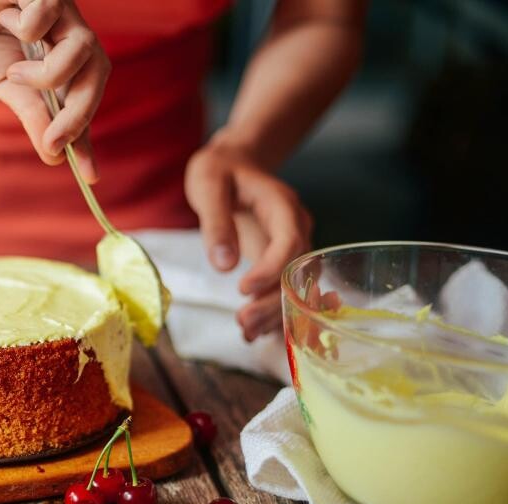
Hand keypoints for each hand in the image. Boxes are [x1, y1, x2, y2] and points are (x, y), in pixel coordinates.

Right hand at [0, 0, 109, 181]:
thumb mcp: (0, 84)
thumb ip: (32, 113)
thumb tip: (56, 155)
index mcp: (56, 48)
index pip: (84, 89)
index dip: (87, 130)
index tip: (90, 177)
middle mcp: (61, 24)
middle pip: (98, 68)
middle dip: (79, 113)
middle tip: (55, 141)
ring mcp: (51, 2)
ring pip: (84, 44)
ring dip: (51, 74)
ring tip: (14, 74)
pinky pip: (48, 11)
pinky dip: (29, 26)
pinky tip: (2, 17)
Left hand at [185, 137, 312, 341]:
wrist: (234, 164)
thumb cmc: (220, 171)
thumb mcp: (208, 185)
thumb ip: (216, 222)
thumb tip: (224, 264)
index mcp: (283, 207)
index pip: (290, 242)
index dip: (272, 269)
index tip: (243, 289)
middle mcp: (296, 228)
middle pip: (298, 272)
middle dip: (274, 301)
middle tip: (243, 323)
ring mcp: (292, 247)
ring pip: (296, 287)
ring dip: (275, 314)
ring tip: (245, 334)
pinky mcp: (280, 261)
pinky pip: (285, 290)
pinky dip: (273, 313)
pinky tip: (253, 334)